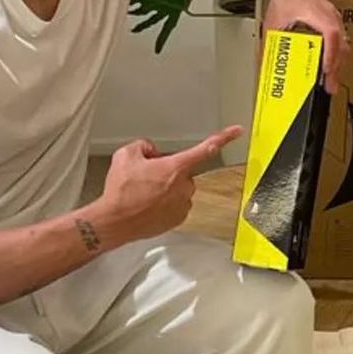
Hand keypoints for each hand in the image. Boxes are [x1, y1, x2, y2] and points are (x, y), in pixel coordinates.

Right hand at [97, 130, 241, 243]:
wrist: (115, 222)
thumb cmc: (121, 192)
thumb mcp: (126, 155)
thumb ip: (144, 145)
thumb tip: (152, 151)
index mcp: (175, 167)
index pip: (205, 148)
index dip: (223, 137)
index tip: (237, 131)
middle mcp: (184, 187)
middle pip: (182, 171)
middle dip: (169, 170)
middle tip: (146, 177)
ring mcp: (182, 205)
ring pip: (179, 188)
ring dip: (166, 187)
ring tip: (143, 193)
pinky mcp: (177, 219)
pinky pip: (176, 204)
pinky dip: (164, 203)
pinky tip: (147, 204)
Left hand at [263, 0, 349, 91]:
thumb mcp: (274, 22)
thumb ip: (271, 44)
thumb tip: (266, 64)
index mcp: (316, 13)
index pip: (330, 32)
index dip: (330, 53)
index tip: (326, 69)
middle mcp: (330, 15)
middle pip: (341, 44)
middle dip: (336, 67)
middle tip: (330, 86)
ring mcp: (335, 19)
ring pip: (344, 44)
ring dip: (338, 64)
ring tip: (331, 82)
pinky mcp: (335, 23)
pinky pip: (342, 42)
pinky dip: (337, 56)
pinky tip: (330, 67)